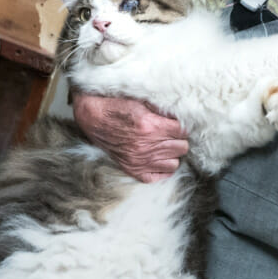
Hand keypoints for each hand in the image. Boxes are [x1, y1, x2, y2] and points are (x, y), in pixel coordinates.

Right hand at [71, 91, 188, 181]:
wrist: (94, 118)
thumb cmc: (117, 107)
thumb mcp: (142, 102)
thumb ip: (162, 110)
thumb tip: (182, 115)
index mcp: (152, 126)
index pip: (183, 131)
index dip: (181, 126)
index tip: (176, 124)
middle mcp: (148, 146)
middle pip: (182, 147)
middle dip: (179, 139)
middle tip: (171, 134)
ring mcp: (140, 160)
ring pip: (174, 163)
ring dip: (172, 154)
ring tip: (165, 146)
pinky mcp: (133, 169)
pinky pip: (159, 176)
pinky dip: (162, 169)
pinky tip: (158, 159)